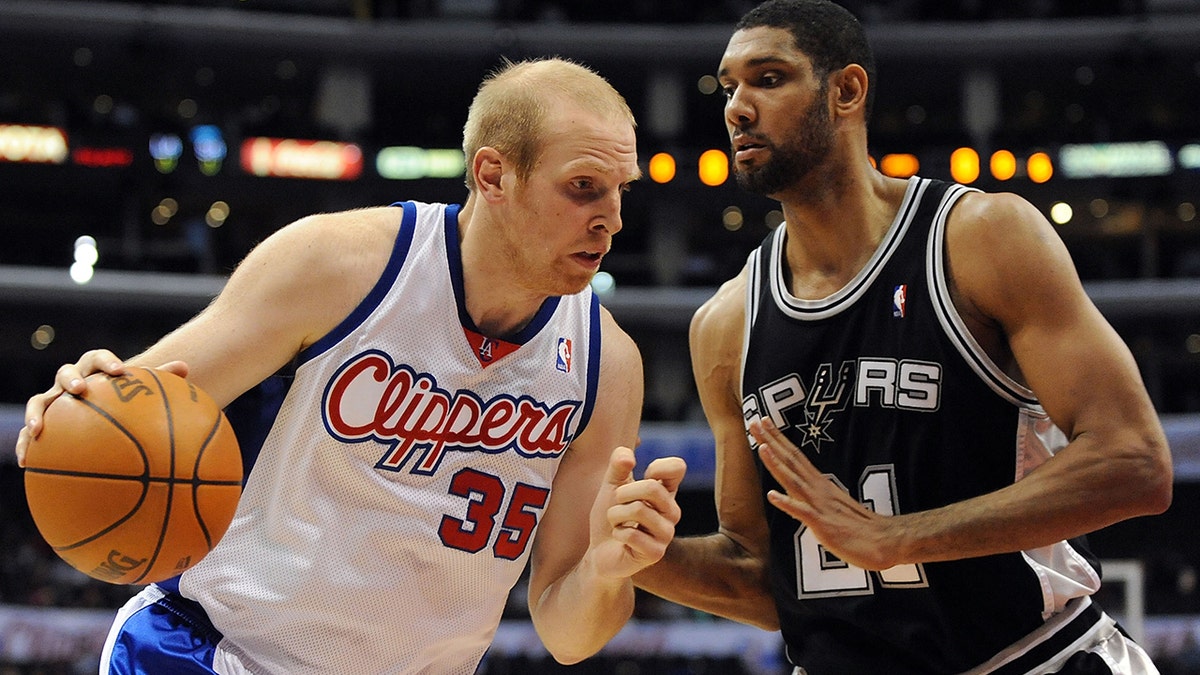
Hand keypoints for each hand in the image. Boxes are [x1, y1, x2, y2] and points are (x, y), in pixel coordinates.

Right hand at [14, 350, 188, 466]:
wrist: (103, 411)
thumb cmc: (125, 400)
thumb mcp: (141, 392)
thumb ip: (161, 379)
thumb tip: (185, 367)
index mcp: (96, 371)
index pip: (98, 358)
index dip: (106, 361)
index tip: (119, 371)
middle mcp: (72, 383)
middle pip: (65, 373)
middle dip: (71, 380)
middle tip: (80, 390)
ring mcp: (55, 402)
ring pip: (39, 400)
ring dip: (36, 412)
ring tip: (38, 429)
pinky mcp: (43, 423)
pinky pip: (28, 432)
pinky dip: (24, 443)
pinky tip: (25, 461)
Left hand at [587, 446, 685, 579]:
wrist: (600, 553)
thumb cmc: (611, 517)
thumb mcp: (611, 486)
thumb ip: (617, 466)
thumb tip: (628, 456)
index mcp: (666, 492)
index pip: (677, 467)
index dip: (656, 466)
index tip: (642, 477)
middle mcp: (672, 512)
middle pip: (652, 487)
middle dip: (623, 493)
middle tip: (617, 504)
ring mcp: (666, 533)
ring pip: (638, 510)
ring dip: (615, 515)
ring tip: (616, 522)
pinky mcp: (656, 553)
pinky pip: (631, 534)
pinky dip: (617, 533)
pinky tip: (620, 539)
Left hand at [751, 418, 897, 570]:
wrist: (885, 542)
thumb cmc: (860, 527)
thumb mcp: (833, 507)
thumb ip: (818, 498)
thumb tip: (802, 495)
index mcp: (820, 485)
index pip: (795, 457)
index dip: (778, 440)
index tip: (763, 422)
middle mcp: (818, 490)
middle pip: (791, 461)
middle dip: (772, 441)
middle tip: (755, 420)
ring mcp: (820, 506)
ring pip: (794, 481)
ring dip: (777, 464)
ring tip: (761, 446)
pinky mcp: (823, 524)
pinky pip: (802, 512)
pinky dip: (786, 503)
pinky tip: (771, 495)